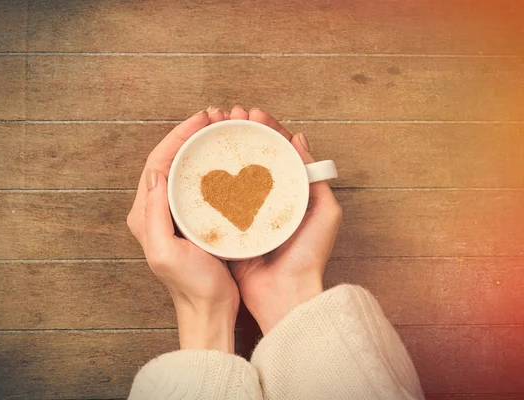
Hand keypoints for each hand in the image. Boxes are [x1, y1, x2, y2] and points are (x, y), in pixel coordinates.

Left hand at [127, 107, 238, 352]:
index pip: (157, 163)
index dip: (177, 136)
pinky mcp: (191, 218)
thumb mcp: (165, 252)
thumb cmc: (190, 285)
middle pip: (168, 160)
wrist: (208, 309)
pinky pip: (196, 183)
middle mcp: (155, 210)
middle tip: (212, 118)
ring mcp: (174, 213)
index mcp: (145, 214)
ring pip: (182, 168)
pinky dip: (208, 165)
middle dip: (188, 135)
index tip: (200, 120)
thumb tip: (155, 173)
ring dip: (198, 146)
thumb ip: (154, 213)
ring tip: (218, 129)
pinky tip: (224, 158)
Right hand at [227, 106, 342, 333]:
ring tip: (212, 129)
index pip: (277, 152)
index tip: (253, 114)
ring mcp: (245, 211)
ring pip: (233, 173)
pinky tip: (201, 163)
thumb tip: (301, 139)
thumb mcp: (325, 214)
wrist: (285, 294)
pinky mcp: (227, 226)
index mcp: (289, 192)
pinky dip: (211, 179)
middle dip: (240, 132)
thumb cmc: (308, 256)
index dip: (266, 129)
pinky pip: (218, 199)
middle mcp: (265, 198)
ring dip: (223, 149)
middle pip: (252, 157)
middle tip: (228, 115)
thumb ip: (316, 179)